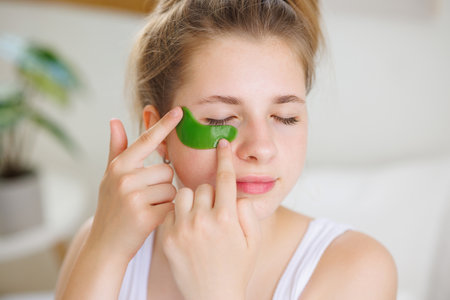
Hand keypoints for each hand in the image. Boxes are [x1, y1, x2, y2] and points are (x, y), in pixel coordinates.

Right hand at [87, 106, 182, 260]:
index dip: (165, 125)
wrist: (106, 245)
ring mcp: (134, 198)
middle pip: (167, 170)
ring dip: (166, 199)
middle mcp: (124, 179)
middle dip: (163, 184)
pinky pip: (172, 206)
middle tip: (147, 197)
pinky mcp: (146, 216)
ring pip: (172, 188)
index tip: (180, 111)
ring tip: (148, 208)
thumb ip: (117, 149)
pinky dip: (168, 213)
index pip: (147, 141)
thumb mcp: (110, 177)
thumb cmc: (111, 207)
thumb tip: (114, 120)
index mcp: (119, 166)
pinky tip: (152, 219)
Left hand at [159, 139, 261, 299]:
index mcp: (228, 218)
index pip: (225, 178)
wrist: (213, 297)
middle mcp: (204, 220)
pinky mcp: (168, 238)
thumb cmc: (237, 269)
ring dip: (191, 200)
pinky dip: (178, 214)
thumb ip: (248, 212)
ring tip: (197, 217)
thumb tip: (238, 194)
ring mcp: (183, 229)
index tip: (221, 143)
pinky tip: (186, 228)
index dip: (224, 158)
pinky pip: (171, 211)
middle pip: (203, 186)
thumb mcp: (254, 242)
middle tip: (212, 211)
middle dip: (209, 194)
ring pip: (183, 194)